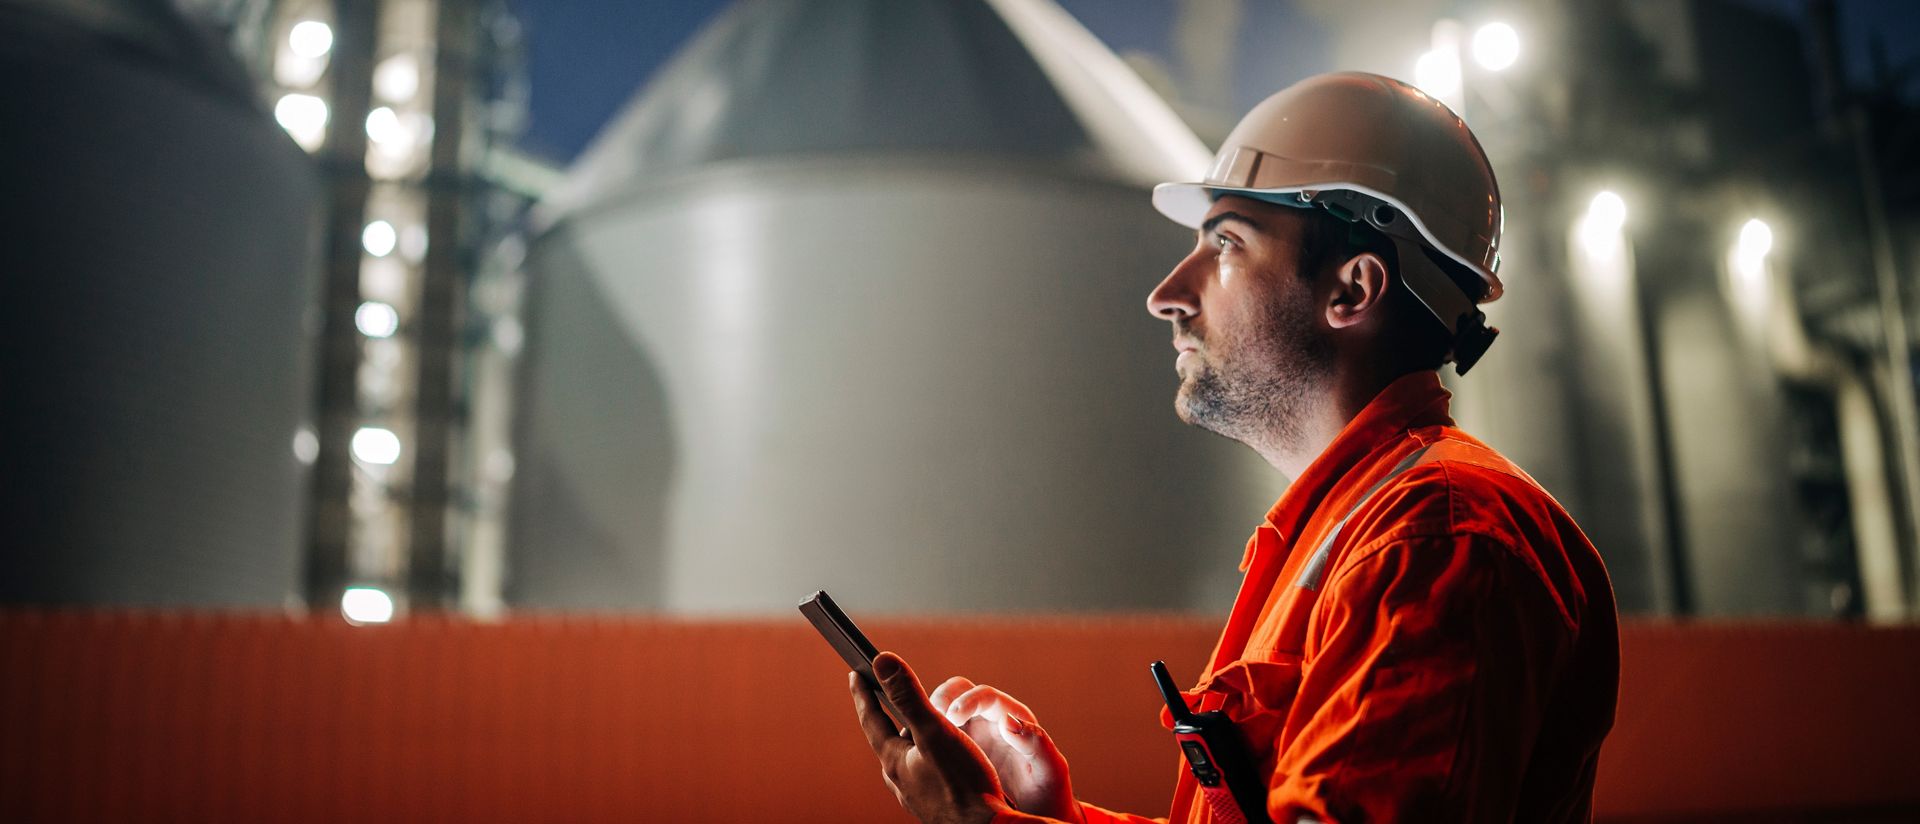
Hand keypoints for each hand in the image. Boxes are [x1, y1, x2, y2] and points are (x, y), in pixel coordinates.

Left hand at [851, 652, 1009, 823]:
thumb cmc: (963, 782)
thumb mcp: (935, 731)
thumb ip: (908, 696)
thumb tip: (882, 661)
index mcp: (895, 761)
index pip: (871, 720)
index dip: (863, 694)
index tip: (854, 674)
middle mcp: (900, 780)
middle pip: (887, 741)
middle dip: (885, 718)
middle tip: (881, 699)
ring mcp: (917, 796)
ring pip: (906, 760)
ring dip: (908, 741)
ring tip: (914, 728)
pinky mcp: (935, 805)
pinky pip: (923, 775)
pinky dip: (925, 760)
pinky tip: (938, 763)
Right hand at [930, 677, 1079, 822]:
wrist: (1036, 817)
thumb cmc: (1048, 794)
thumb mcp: (1050, 771)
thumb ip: (1037, 744)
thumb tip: (1010, 721)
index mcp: (1014, 719)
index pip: (986, 697)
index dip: (966, 700)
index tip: (951, 716)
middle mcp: (991, 722)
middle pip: (960, 692)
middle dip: (941, 699)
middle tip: (928, 717)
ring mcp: (972, 736)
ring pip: (943, 711)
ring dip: (929, 716)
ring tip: (917, 735)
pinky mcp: (958, 753)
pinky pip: (937, 736)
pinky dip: (925, 737)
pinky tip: (917, 752)